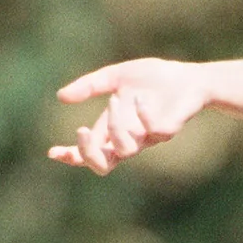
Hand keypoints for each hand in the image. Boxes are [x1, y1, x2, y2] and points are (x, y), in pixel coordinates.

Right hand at [49, 58, 207, 173]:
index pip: (89, 153)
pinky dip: (142, 115)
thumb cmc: (154, 79)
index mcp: (113, 129)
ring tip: (118, 98)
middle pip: (103, 166)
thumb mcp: (116, 76)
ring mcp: (148, 138)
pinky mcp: (168, 130)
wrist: (190, 77)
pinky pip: (152, 133)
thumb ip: (90, 86)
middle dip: (87, 153)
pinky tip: (142, 98)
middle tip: (81, 130)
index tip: (52, 152)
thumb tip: (61, 97)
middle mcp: (129, 139)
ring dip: (115, 126)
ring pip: (125, 150)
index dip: (71, 156)